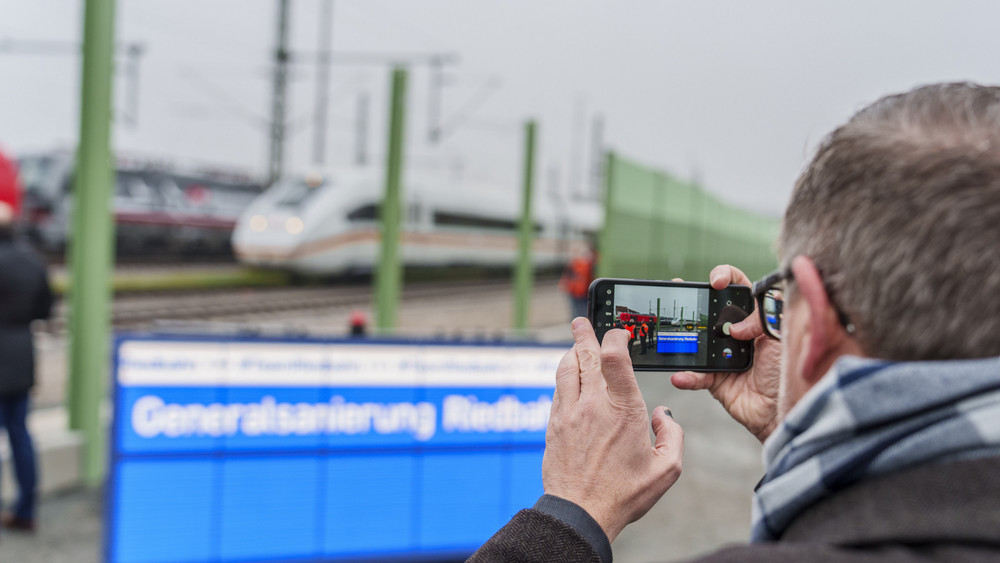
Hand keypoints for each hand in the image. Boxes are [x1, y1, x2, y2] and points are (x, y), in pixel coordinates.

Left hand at [543, 318, 683, 542]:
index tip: (620, 333)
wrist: (580, 512)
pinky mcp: (554, 424)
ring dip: (572, 350)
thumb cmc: (624, 494)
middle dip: (585, 333)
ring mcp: (569, 413)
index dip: (616, 337)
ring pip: (567, 368)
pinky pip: (557, 389)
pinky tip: (569, 375)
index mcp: (624, 410)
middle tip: (583, 321)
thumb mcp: (667, 468)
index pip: (614, 358)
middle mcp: (593, 405)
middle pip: (585, 354)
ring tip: (576, 341)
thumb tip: (663, 415)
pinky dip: (564, 375)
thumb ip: (672, 435)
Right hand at [670, 265, 781, 441]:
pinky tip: (681, 374)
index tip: (716, 281)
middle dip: (695, 300)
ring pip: (698, 340)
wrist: (785, 412)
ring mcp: (724, 356)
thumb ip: (762, 319)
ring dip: (683, 336)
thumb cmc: (791, 372)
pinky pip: (696, 375)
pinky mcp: (715, 379)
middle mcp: (739, 333)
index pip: (740, 287)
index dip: (726, 276)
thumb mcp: (783, 336)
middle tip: (682, 293)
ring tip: (669, 330)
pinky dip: (687, 375)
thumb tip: (734, 326)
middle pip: (712, 309)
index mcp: (757, 317)